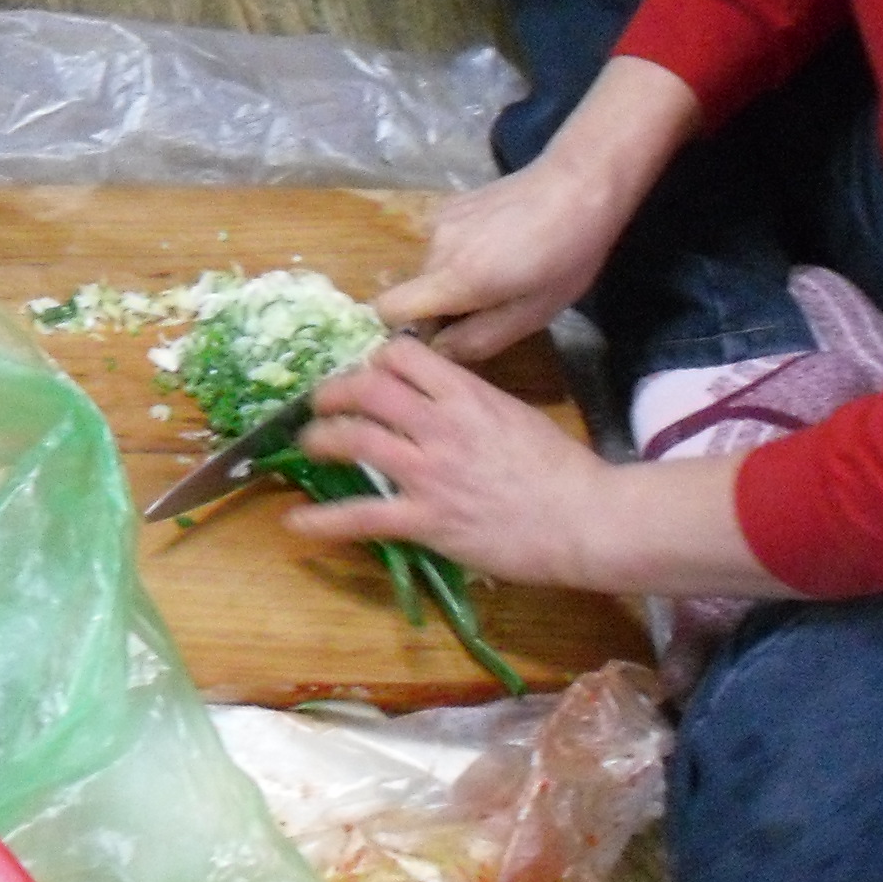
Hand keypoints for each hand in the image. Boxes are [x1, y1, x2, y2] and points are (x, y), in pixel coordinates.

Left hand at [284, 338, 617, 587]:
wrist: (587, 519)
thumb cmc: (563, 471)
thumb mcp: (515, 417)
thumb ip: (473, 405)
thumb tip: (444, 401)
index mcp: (467, 395)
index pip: (401, 357)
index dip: (374, 362)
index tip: (366, 373)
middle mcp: (440, 425)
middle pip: (367, 390)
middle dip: (333, 392)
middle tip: (321, 403)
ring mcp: (429, 472)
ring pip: (355, 440)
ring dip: (321, 440)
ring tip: (307, 445)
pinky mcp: (426, 519)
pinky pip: (361, 516)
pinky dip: (322, 521)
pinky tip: (295, 524)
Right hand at [376, 57, 701, 361]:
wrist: (578, 184)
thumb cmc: (567, 255)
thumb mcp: (534, 313)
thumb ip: (480, 339)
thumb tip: (440, 351)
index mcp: (455, 279)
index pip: (388, 309)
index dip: (407, 327)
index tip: (443, 332)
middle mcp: (435, 247)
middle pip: (414, 290)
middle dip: (442, 305)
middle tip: (493, 302)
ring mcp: (440, 220)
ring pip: (430, 267)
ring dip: (455, 278)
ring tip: (503, 268)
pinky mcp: (451, 203)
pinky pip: (442, 243)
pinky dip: (461, 252)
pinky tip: (501, 242)